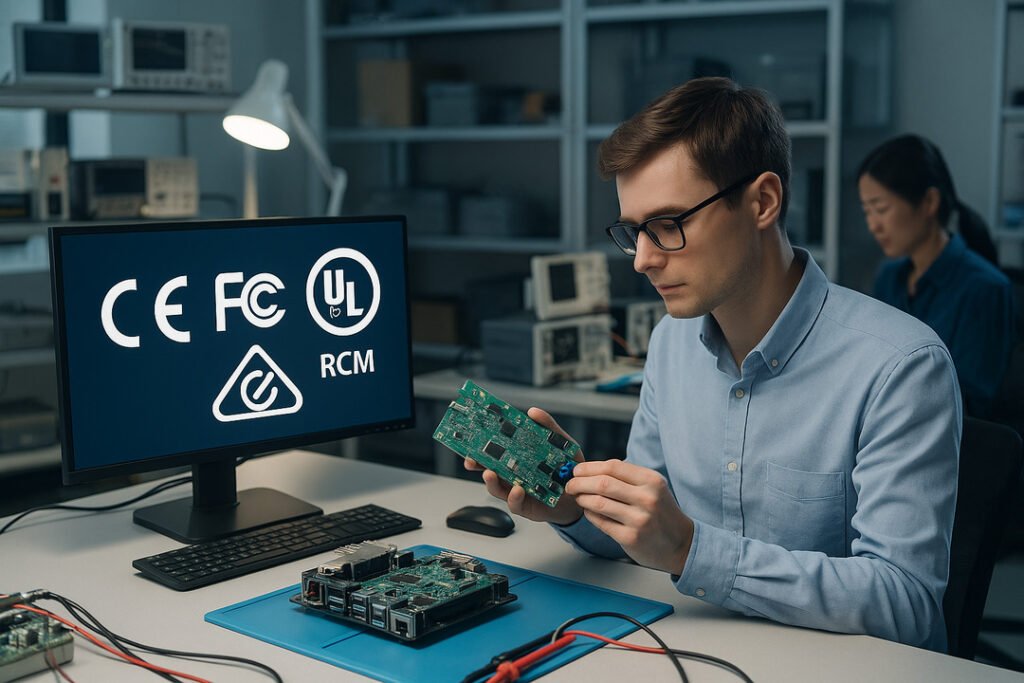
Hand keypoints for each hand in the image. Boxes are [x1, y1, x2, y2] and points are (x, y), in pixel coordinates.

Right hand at [463, 407, 583, 526]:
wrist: (581, 493)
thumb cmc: (568, 469)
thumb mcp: (562, 444)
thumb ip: (549, 427)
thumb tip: (533, 412)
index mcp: (518, 459)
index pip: (495, 451)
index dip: (481, 446)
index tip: (471, 439)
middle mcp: (514, 475)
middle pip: (489, 469)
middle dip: (477, 465)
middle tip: (471, 459)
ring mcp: (517, 491)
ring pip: (497, 488)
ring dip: (491, 481)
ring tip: (490, 473)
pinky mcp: (526, 506)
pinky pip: (515, 503)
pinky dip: (514, 497)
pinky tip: (518, 489)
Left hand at [565, 459, 693, 574]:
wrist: (682, 544)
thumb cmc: (662, 512)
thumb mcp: (652, 487)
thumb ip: (626, 478)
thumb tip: (590, 470)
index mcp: (651, 480)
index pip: (612, 467)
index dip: (589, 468)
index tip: (577, 470)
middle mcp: (647, 498)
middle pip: (602, 484)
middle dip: (579, 482)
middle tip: (570, 485)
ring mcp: (639, 519)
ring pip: (598, 503)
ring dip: (582, 499)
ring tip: (578, 497)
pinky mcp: (630, 538)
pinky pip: (600, 522)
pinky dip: (589, 514)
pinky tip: (588, 511)